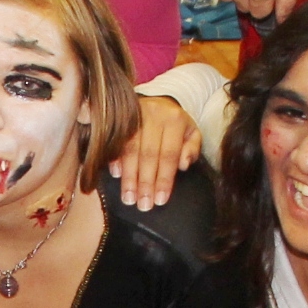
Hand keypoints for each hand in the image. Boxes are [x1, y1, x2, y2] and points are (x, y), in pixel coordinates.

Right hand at [108, 96, 197, 210]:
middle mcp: (154, 115)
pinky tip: (116, 175)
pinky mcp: (119, 117)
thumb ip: (192, 149)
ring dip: (129, 176)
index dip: (164, 179)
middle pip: (148, 154)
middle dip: (145, 182)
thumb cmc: (175, 125)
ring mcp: (135, 115)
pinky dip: (115, 159)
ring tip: (129, 198)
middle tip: (143, 205)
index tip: (160, 200)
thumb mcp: (192, 133)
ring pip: (130, 149)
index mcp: (175, 120)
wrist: (157, 102)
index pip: (169, 154)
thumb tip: (183, 165)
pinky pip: (116, 142)